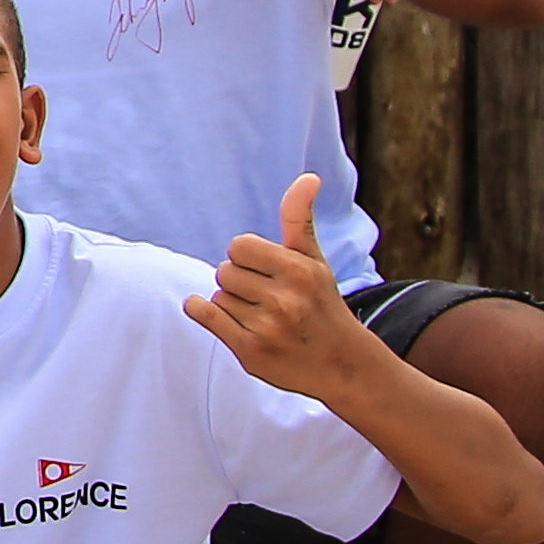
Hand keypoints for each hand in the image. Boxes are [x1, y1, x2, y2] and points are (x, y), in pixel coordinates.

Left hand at [185, 172, 371, 401]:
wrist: (342, 366)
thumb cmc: (321, 304)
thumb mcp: (315, 260)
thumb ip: (300, 218)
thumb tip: (308, 177)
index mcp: (299, 271)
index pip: (239, 246)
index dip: (248, 258)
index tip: (266, 273)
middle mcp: (285, 300)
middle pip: (224, 271)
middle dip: (240, 282)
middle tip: (266, 299)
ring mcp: (267, 328)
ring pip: (216, 295)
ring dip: (231, 304)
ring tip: (262, 317)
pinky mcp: (250, 352)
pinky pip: (204, 315)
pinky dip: (202, 311)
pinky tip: (217, 315)